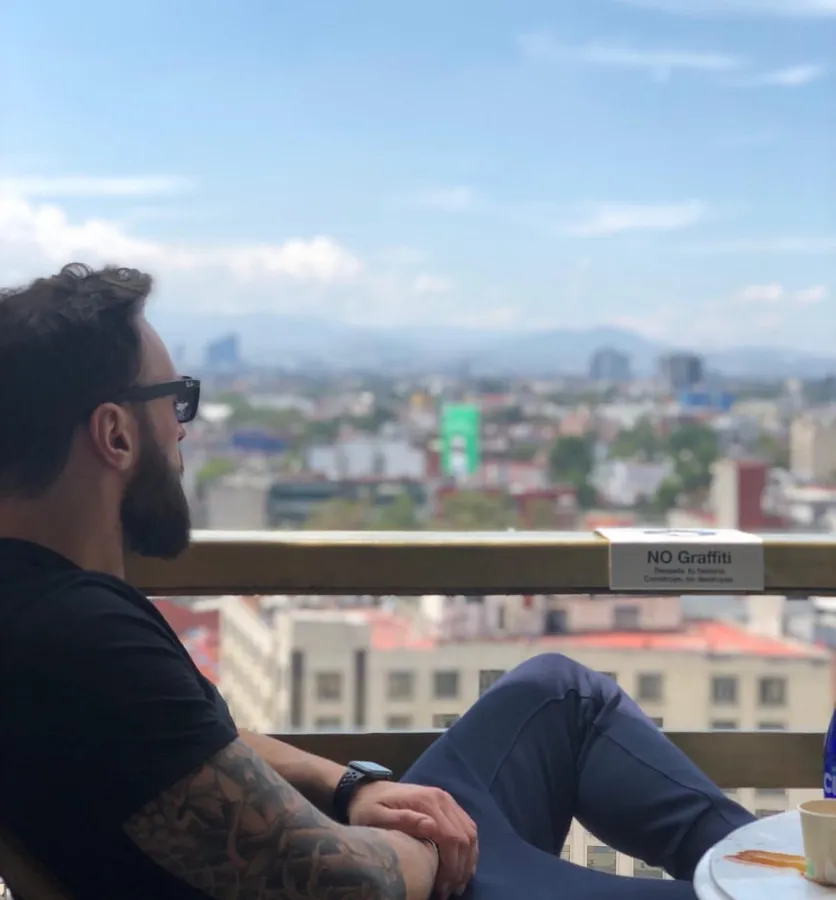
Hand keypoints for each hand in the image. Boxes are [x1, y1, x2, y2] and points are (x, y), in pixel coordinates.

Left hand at [348, 780, 477, 898]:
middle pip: (465, 837)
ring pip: (470, 832)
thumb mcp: (377, 816)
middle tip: (449, 892)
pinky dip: (469, 849)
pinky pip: (467, 827)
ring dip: (468, 860)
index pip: (451, 838)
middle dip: (460, 868)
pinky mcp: (447, 805)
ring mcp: (446, 800)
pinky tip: (462, 867)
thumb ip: (402, 820)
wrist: (368, 789)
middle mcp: (442, 798)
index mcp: (427, 802)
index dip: (451, 867)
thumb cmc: (369, 807)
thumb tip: (430, 827)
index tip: (441, 889)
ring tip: (456, 884)